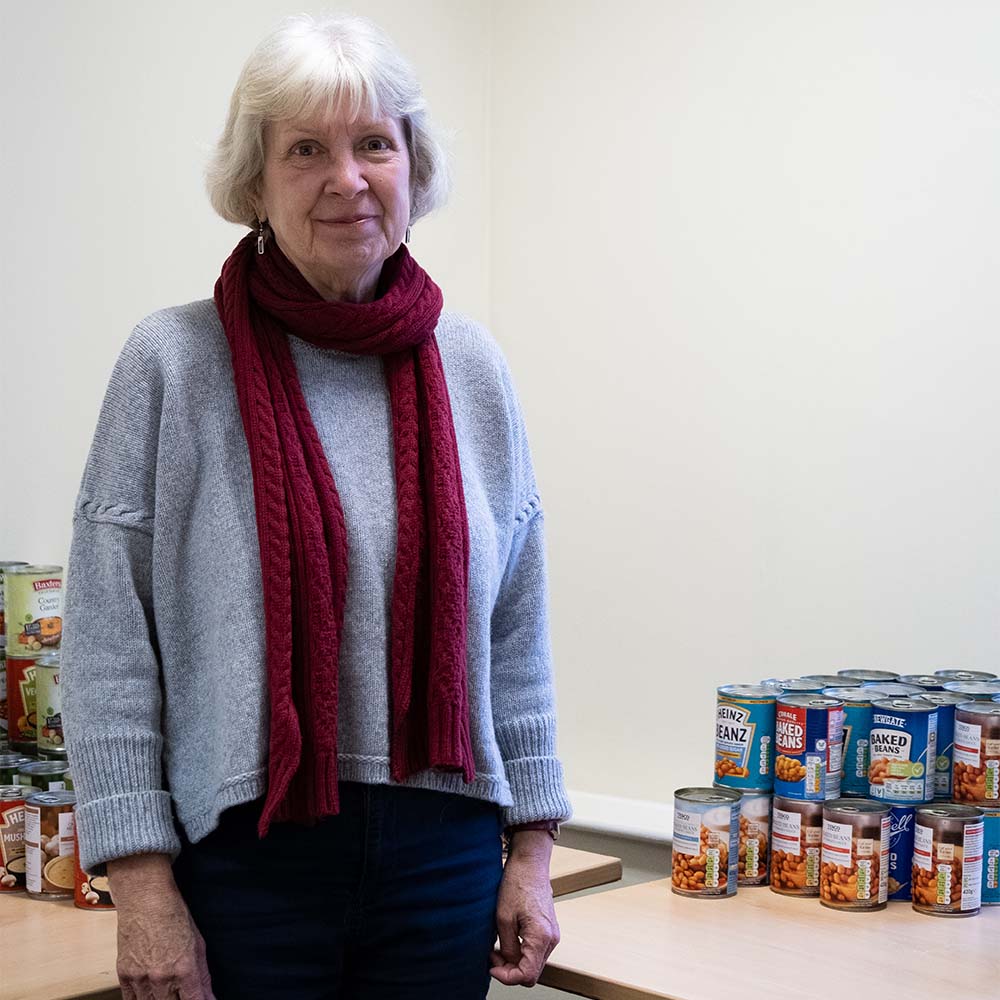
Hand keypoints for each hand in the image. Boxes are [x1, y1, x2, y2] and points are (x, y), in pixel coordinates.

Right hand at [108, 855, 215, 999]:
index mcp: (184, 968)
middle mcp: (161, 977)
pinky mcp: (124, 976)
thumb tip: (209, 997)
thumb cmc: (173, 915)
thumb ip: (203, 976)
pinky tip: (150, 995)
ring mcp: (140, 978)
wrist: (145, 899)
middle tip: (181, 994)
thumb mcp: (198, 943)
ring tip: (167, 993)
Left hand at [490, 833, 559, 986]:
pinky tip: (508, 940)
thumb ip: (507, 948)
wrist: (530, 864)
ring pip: (533, 962)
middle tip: (492, 955)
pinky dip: (521, 951)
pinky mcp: (549, 929)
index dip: (507, 977)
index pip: (527, 976)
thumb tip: (507, 966)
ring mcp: (552, 934)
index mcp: (541, 937)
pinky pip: (535, 951)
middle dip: (509, 969)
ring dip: (514, 961)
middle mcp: (552, 938)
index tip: (492, 968)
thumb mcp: (503, 919)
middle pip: (531, 972)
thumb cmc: (517, 884)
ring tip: (498, 947)